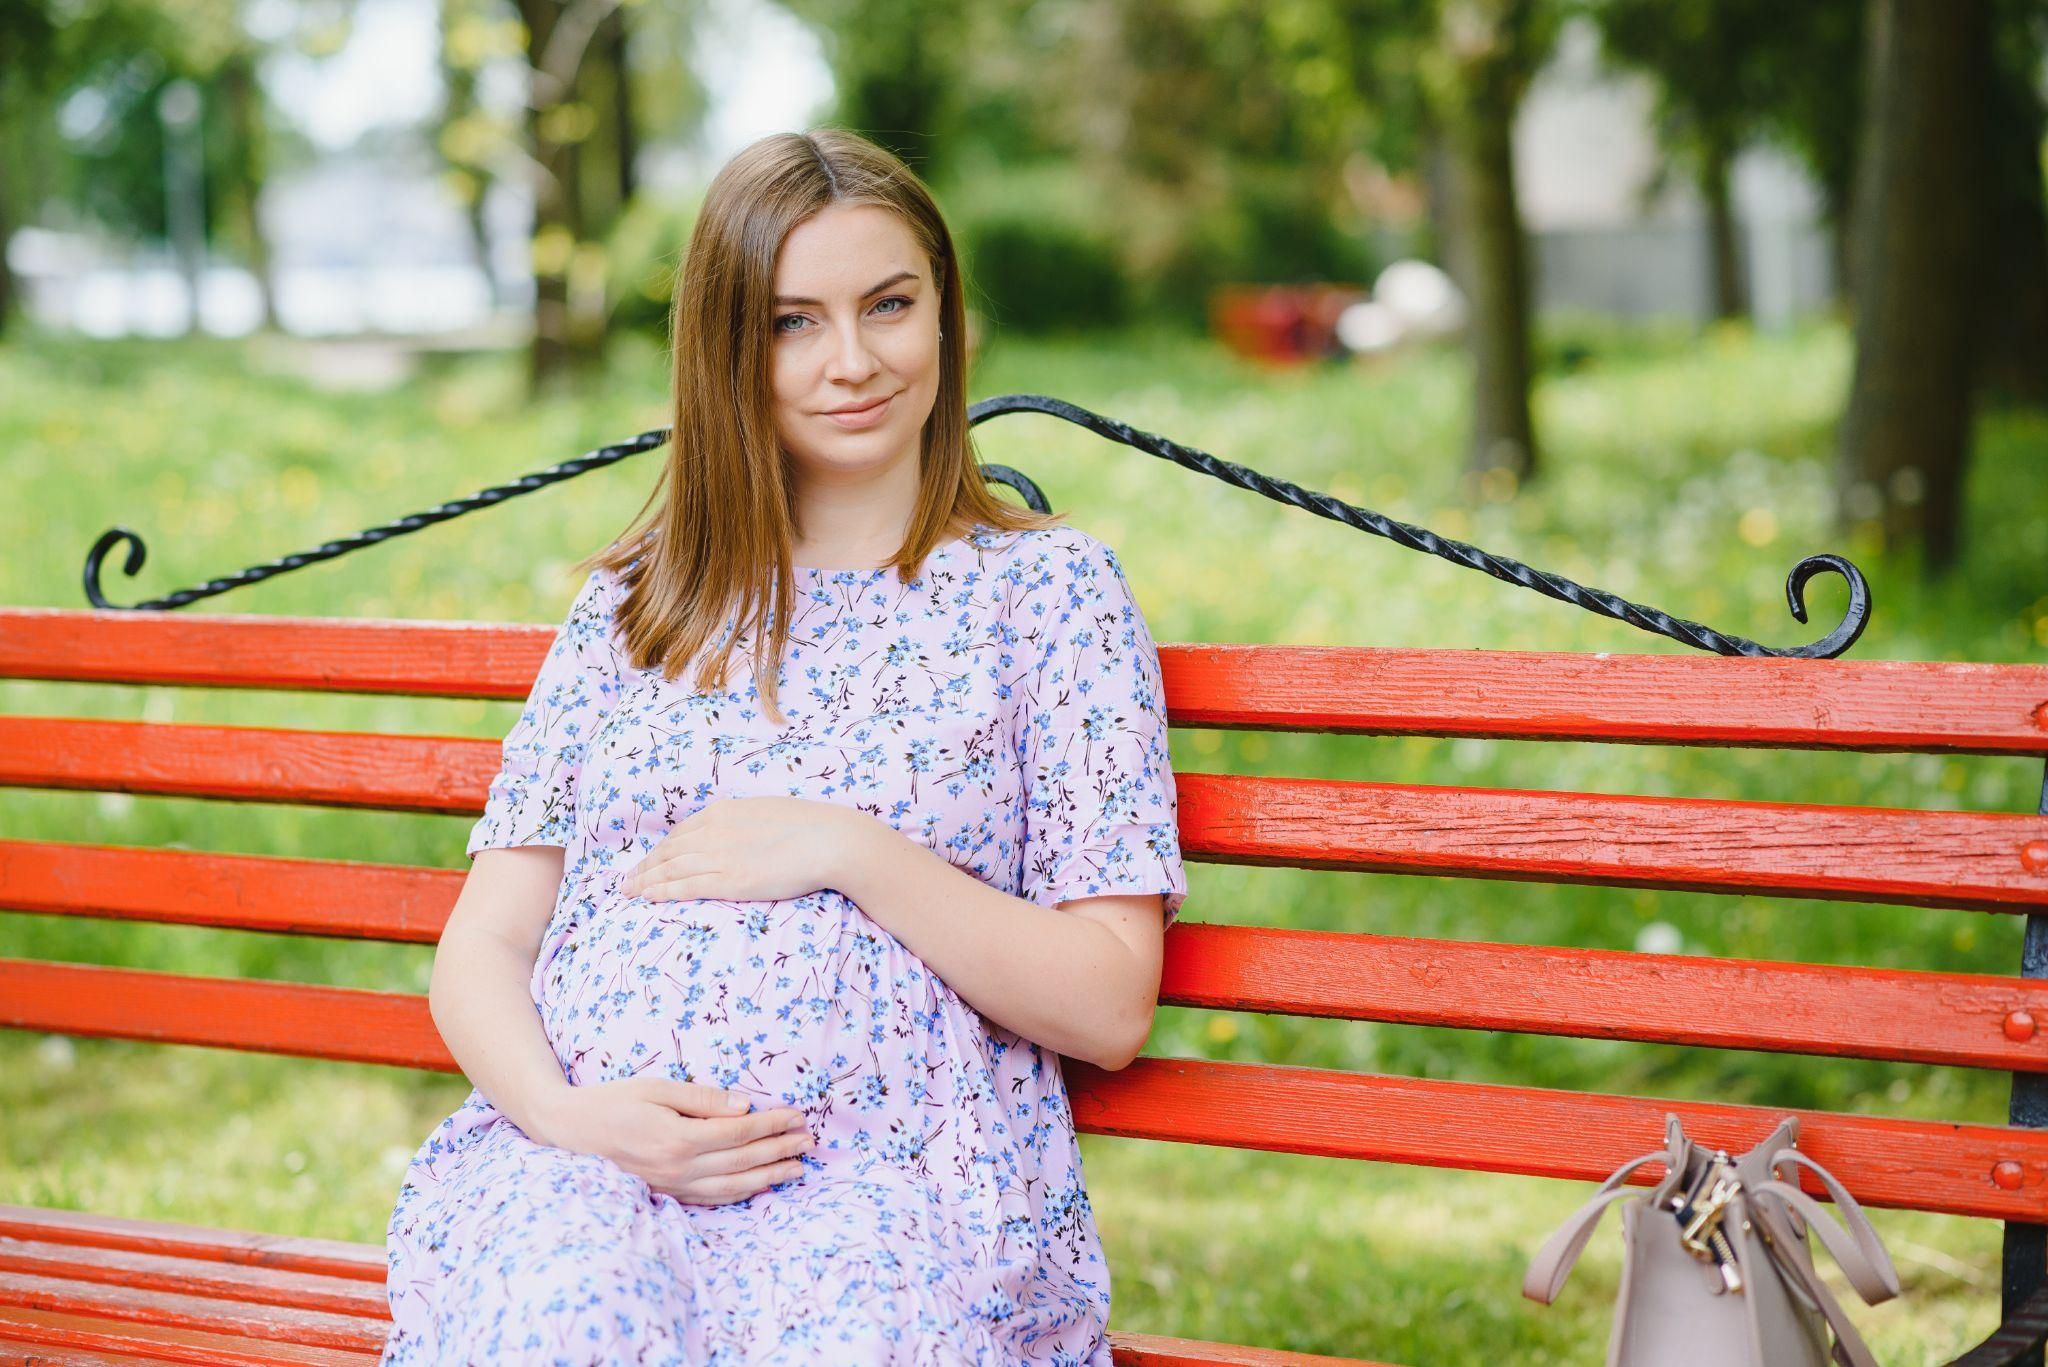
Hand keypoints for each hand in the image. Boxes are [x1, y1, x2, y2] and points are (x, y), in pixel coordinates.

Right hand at [540, 1075, 815, 1204]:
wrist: (567, 1130)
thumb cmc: (612, 1101)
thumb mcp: (657, 1088)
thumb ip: (702, 1098)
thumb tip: (744, 1106)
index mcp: (678, 1138)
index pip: (739, 1132)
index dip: (772, 1124)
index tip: (797, 1115)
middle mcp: (678, 1168)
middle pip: (742, 1160)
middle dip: (780, 1150)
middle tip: (809, 1141)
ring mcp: (672, 1186)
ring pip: (732, 1186)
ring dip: (769, 1176)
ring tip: (798, 1168)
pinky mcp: (666, 1194)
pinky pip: (711, 1199)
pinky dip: (741, 1194)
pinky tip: (760, 1186)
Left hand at [619, 796, 870, 901]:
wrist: (827, 839)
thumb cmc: (808, 826)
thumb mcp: (766, 813)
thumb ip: (745, 823)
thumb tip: (741, 832)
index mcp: (723, 812)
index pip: (681, 833)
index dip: (661, 849)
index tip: (651, 860)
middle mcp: (713, 832)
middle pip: (668, 851)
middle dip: (645, 866)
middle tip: (628, 880)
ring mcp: (719, 856)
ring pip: (669, 869)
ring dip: (645, 881)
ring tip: (629, 892)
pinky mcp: (728, 881)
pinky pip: (684, 886)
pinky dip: (661, 891)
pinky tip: (647, 897)